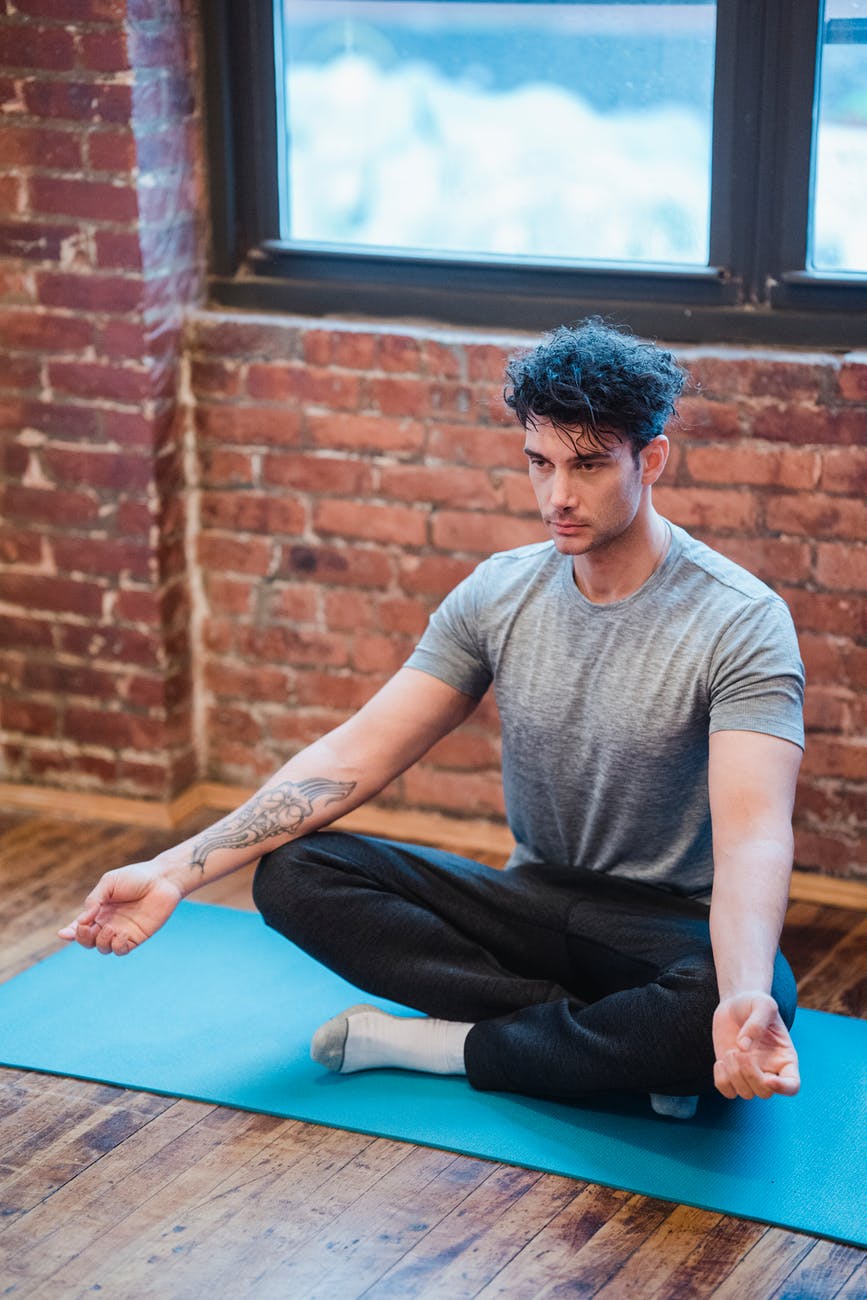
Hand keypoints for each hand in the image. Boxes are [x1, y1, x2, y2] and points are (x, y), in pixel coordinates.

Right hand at [58, 862, 182, 955]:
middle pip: (87, 941)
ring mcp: (121, 931)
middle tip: (88, 926)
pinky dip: (116, 946)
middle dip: (82, 938)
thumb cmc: (136, 877)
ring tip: (111, 928)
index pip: (80, 927)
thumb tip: (83, 920)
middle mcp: (108, 922)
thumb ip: (94, 900)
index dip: (70, 933)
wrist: (162, 879)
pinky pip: (121, 950)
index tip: (64, 933)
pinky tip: (120, 933)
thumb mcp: (109, 883)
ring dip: (100, 941)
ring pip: (102, 948)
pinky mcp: (136, 937)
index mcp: (99, 910)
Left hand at [712, 992, 799, 1099]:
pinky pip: (727, 1091)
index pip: (792, 1085)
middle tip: (739, 1053)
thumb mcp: (763, 1004)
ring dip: (734, 1074)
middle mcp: (770, 1071)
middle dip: (750, 1075)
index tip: (769, 1079)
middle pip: (764, 1093)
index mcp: (785, 1058)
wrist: (736, 1004)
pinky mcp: (731, 1074)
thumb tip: (743, 1047)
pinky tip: (721, 1061)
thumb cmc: (755, 1003)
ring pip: (745, 1093)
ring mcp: (750, 1074)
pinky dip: (721, 1079)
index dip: (783, 1088)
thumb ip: (757, 1022)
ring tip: (731, 1051)